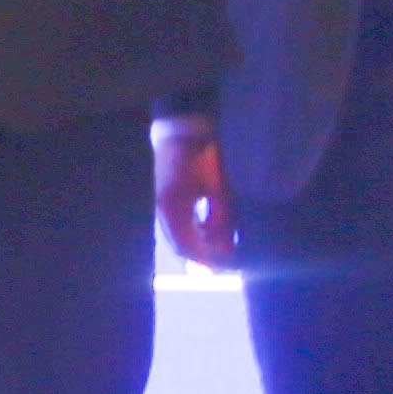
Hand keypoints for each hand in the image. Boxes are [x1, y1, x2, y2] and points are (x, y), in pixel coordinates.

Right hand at [154, 123, 240, 270]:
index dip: (208, 260)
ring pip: (180, 235)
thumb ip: (222, 219)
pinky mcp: (167, 197)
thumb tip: (228, 249)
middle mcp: (164, 211)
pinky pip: (179, 222)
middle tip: (228, 260)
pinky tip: (211, 226)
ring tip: (224, 243)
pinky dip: (195, 229)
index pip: (187, 248)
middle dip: (203, 255)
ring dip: (199, 242)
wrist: (184, 127)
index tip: (229, 266)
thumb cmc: (204, 155)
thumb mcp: (218, 188)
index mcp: (173, 210)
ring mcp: (163, 204)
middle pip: (180, 245)